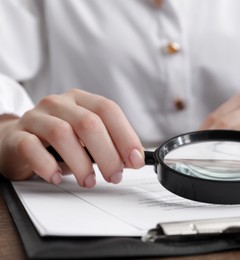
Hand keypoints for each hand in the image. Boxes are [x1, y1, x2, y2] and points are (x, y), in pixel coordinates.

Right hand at [0, 89, 143, 187]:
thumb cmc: (57, 141)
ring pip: (62, 133)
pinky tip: (57, 177)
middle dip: (107, 154)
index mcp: (81, 100)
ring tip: (89, 181)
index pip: (108, 110)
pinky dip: (47, 165)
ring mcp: (36, 117)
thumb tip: (134, 159)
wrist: (14, 140)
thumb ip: (108, 144)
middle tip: (114, 176)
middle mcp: (59, 104)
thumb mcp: (86, 138)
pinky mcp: (16, 136)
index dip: (125, 135)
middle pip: (88, 123)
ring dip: (81, 162)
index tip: (135, 160)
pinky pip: (31, 147)